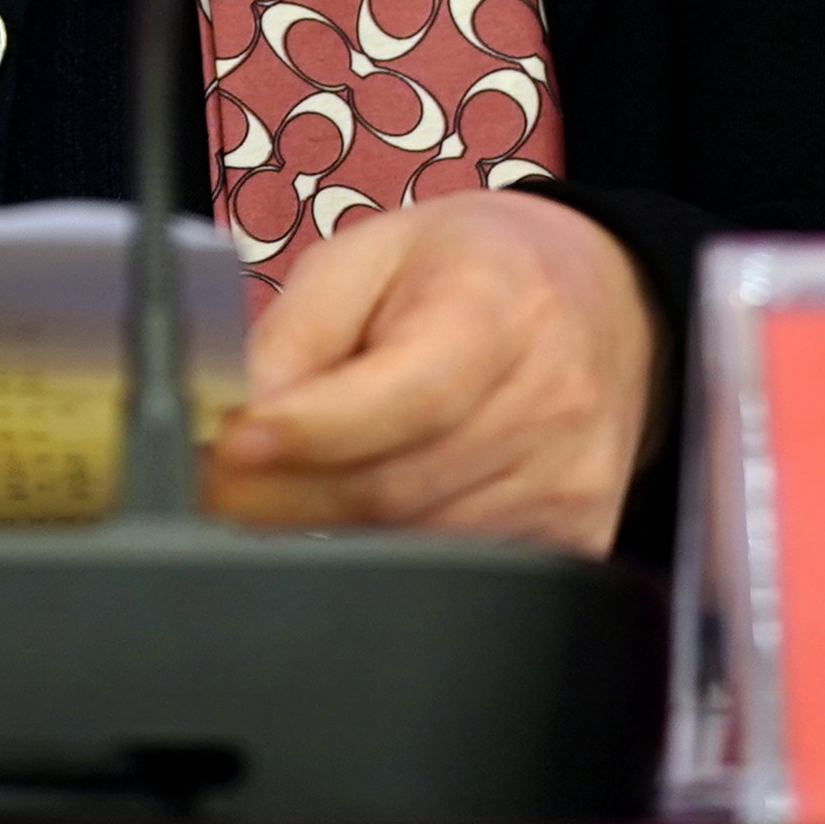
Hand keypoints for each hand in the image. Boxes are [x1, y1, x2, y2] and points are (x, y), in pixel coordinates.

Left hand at [208, 187, 655, 557]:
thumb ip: (296, 332)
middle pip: (397, 486)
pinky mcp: (578, 536)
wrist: (600, 300)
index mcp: (501, 307)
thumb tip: (240, 420)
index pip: (403, 397)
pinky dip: (396, 549)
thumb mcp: (368, 255)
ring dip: (336, 525)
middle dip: (290, 496)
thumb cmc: (474, 270)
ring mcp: (571, 479)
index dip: (308, 433)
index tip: (232, 447)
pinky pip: (459, 568)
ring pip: (418, 541)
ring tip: (296, 487)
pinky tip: (372, 506)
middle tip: (224, 488)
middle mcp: (552, 399)